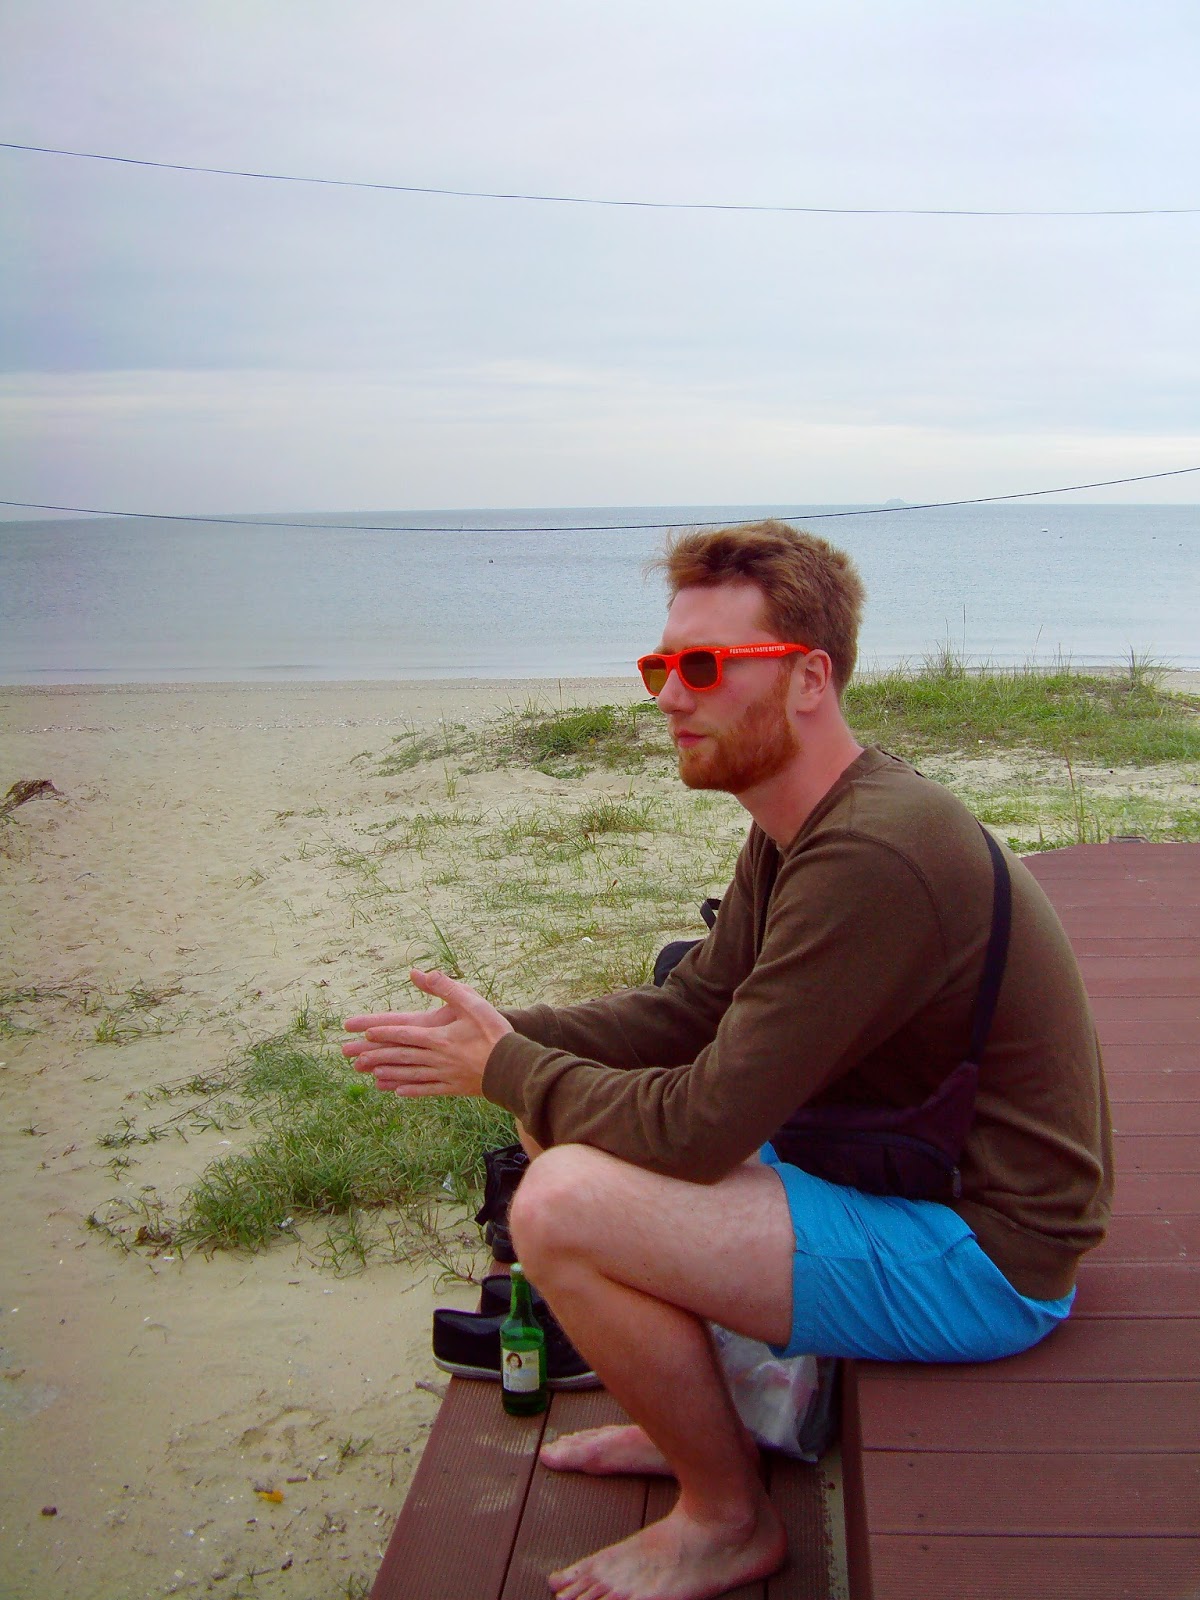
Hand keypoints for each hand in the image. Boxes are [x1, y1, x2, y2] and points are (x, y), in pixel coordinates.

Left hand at [341, 968, 512, 1097]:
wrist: (513, 1068)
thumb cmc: (494, 1033)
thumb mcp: (473, 1003)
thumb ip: (446, 988)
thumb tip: (420, 973)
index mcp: (438, 1037)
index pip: (404, 1033)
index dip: (383, 1033)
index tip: (364, 1033)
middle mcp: (436, 1058)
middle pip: (401, 1056)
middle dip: (376, 1056)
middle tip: (355, 1058)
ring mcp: (443, 1075)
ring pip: (409, 1074)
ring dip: (389, 1073)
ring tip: (371, 1074)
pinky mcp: (453, 1088)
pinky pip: (426, 1090)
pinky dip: (410, 1090)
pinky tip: (398, 1092)